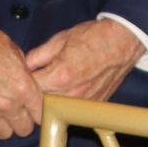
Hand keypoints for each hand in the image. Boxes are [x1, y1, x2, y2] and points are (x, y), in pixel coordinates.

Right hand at [0, 22, 44, 139]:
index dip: (39, 110)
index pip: (40, 114)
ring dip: (4, 123)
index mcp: (22, 88)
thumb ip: (23, 73)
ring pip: (3, 133)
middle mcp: (6, 104)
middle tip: (20, 110)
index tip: (36, 107)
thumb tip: (26, 80)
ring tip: (1, 111)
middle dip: (24, 120)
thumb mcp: (15, 52)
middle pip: (23, 129)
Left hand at [25, 18, 143, 102]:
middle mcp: (70, 94)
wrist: (122, 40)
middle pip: (40, 103)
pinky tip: (71, 87)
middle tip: (38, 80)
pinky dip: (68, 101)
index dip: (25, 81)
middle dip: (36, 93)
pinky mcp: (93, 105)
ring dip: (51, 100)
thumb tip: (25, 66)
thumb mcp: (60, 39)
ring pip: (56, 110)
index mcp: (59, 76)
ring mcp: (83, 103)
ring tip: (55, 84)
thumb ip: (38, 56)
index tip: (27, 76)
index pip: (30, 89)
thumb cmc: (94, 37)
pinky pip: (73, 109)